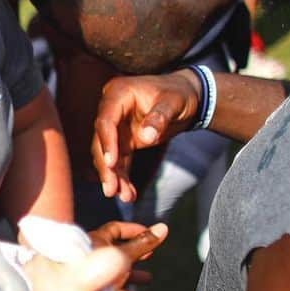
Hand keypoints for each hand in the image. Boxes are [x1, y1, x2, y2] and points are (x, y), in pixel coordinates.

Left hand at [88, 221, 167, 286]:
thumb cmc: (98, 271)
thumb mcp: (125, 256)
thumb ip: (143, 243)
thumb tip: (162, 228)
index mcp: (95, 240)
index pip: (116, 228)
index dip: (134, 230)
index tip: (150, 233)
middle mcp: (91, 252)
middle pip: (117, 248)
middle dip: (136, 251)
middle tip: (150, 253)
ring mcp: (92, 269)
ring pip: (116, 267)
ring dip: (133, 271)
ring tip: (148, 278)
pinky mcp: (94, 285)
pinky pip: (111, 281)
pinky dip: (124, 283)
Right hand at [91, 71, 201, 203]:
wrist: (188, 97)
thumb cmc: (179, 94)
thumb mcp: (173, 102)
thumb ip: (159, 117)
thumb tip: (145, 137)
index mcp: (118, 94)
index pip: (106, 120)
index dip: (107, 142)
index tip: (111, 164)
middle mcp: (112, 109)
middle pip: (102, 141)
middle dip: (107, 167)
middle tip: (111, 189)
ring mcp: (116, 127)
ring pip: (108, 155)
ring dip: (114, 176)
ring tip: (124, 196)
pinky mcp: (123, 140)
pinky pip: (120, 161)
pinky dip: (123, 177)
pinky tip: (128, 193)